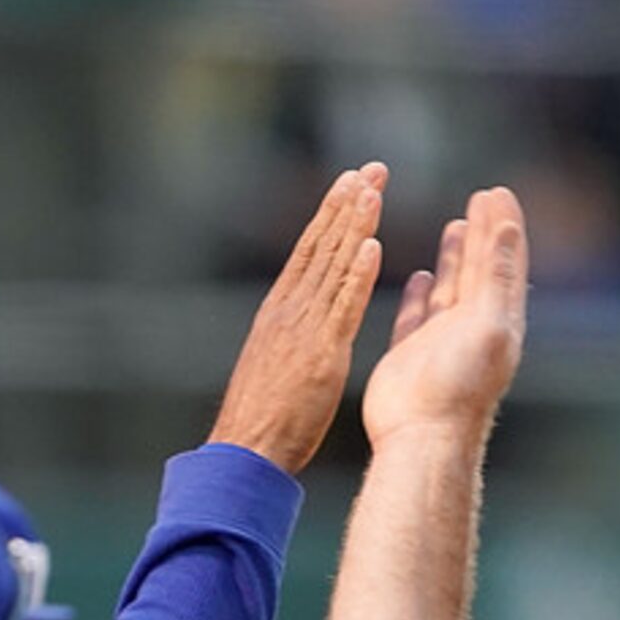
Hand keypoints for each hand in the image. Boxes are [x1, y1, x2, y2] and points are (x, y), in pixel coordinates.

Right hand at [207, 164, 387, 473]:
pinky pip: (342, 308)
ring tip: (373, 189)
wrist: (246, 451)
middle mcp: (289, 310)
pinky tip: (372, 246)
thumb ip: (293, 337)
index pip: (309, 252)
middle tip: (371, 168)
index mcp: (278, 311)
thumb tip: (305, 323)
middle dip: (346, 205)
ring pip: (333, 267)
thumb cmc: (262, 419)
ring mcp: (304, 329)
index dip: (331, 216)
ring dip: (354, 226)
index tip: (351, 183)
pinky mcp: (321, 355)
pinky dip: (357, 275)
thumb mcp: (276, 365)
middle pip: (321, 247)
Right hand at [363, 186, 528, 448]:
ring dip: (457, 256)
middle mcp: (475, 330)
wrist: (422, 439)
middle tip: (483, 196)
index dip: (505, 227)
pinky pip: (419, 315)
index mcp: (499, 322)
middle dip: (484, 232)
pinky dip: (423, 293)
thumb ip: (497, 275)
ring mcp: (443, 342)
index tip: (501, 192)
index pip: (506, 262)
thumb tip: (508, 227)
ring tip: (458, 223)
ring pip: (453, 289)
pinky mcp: (412, 355)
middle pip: (482, 268)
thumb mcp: (488, 323)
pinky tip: (422, 274)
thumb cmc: (458, 388)